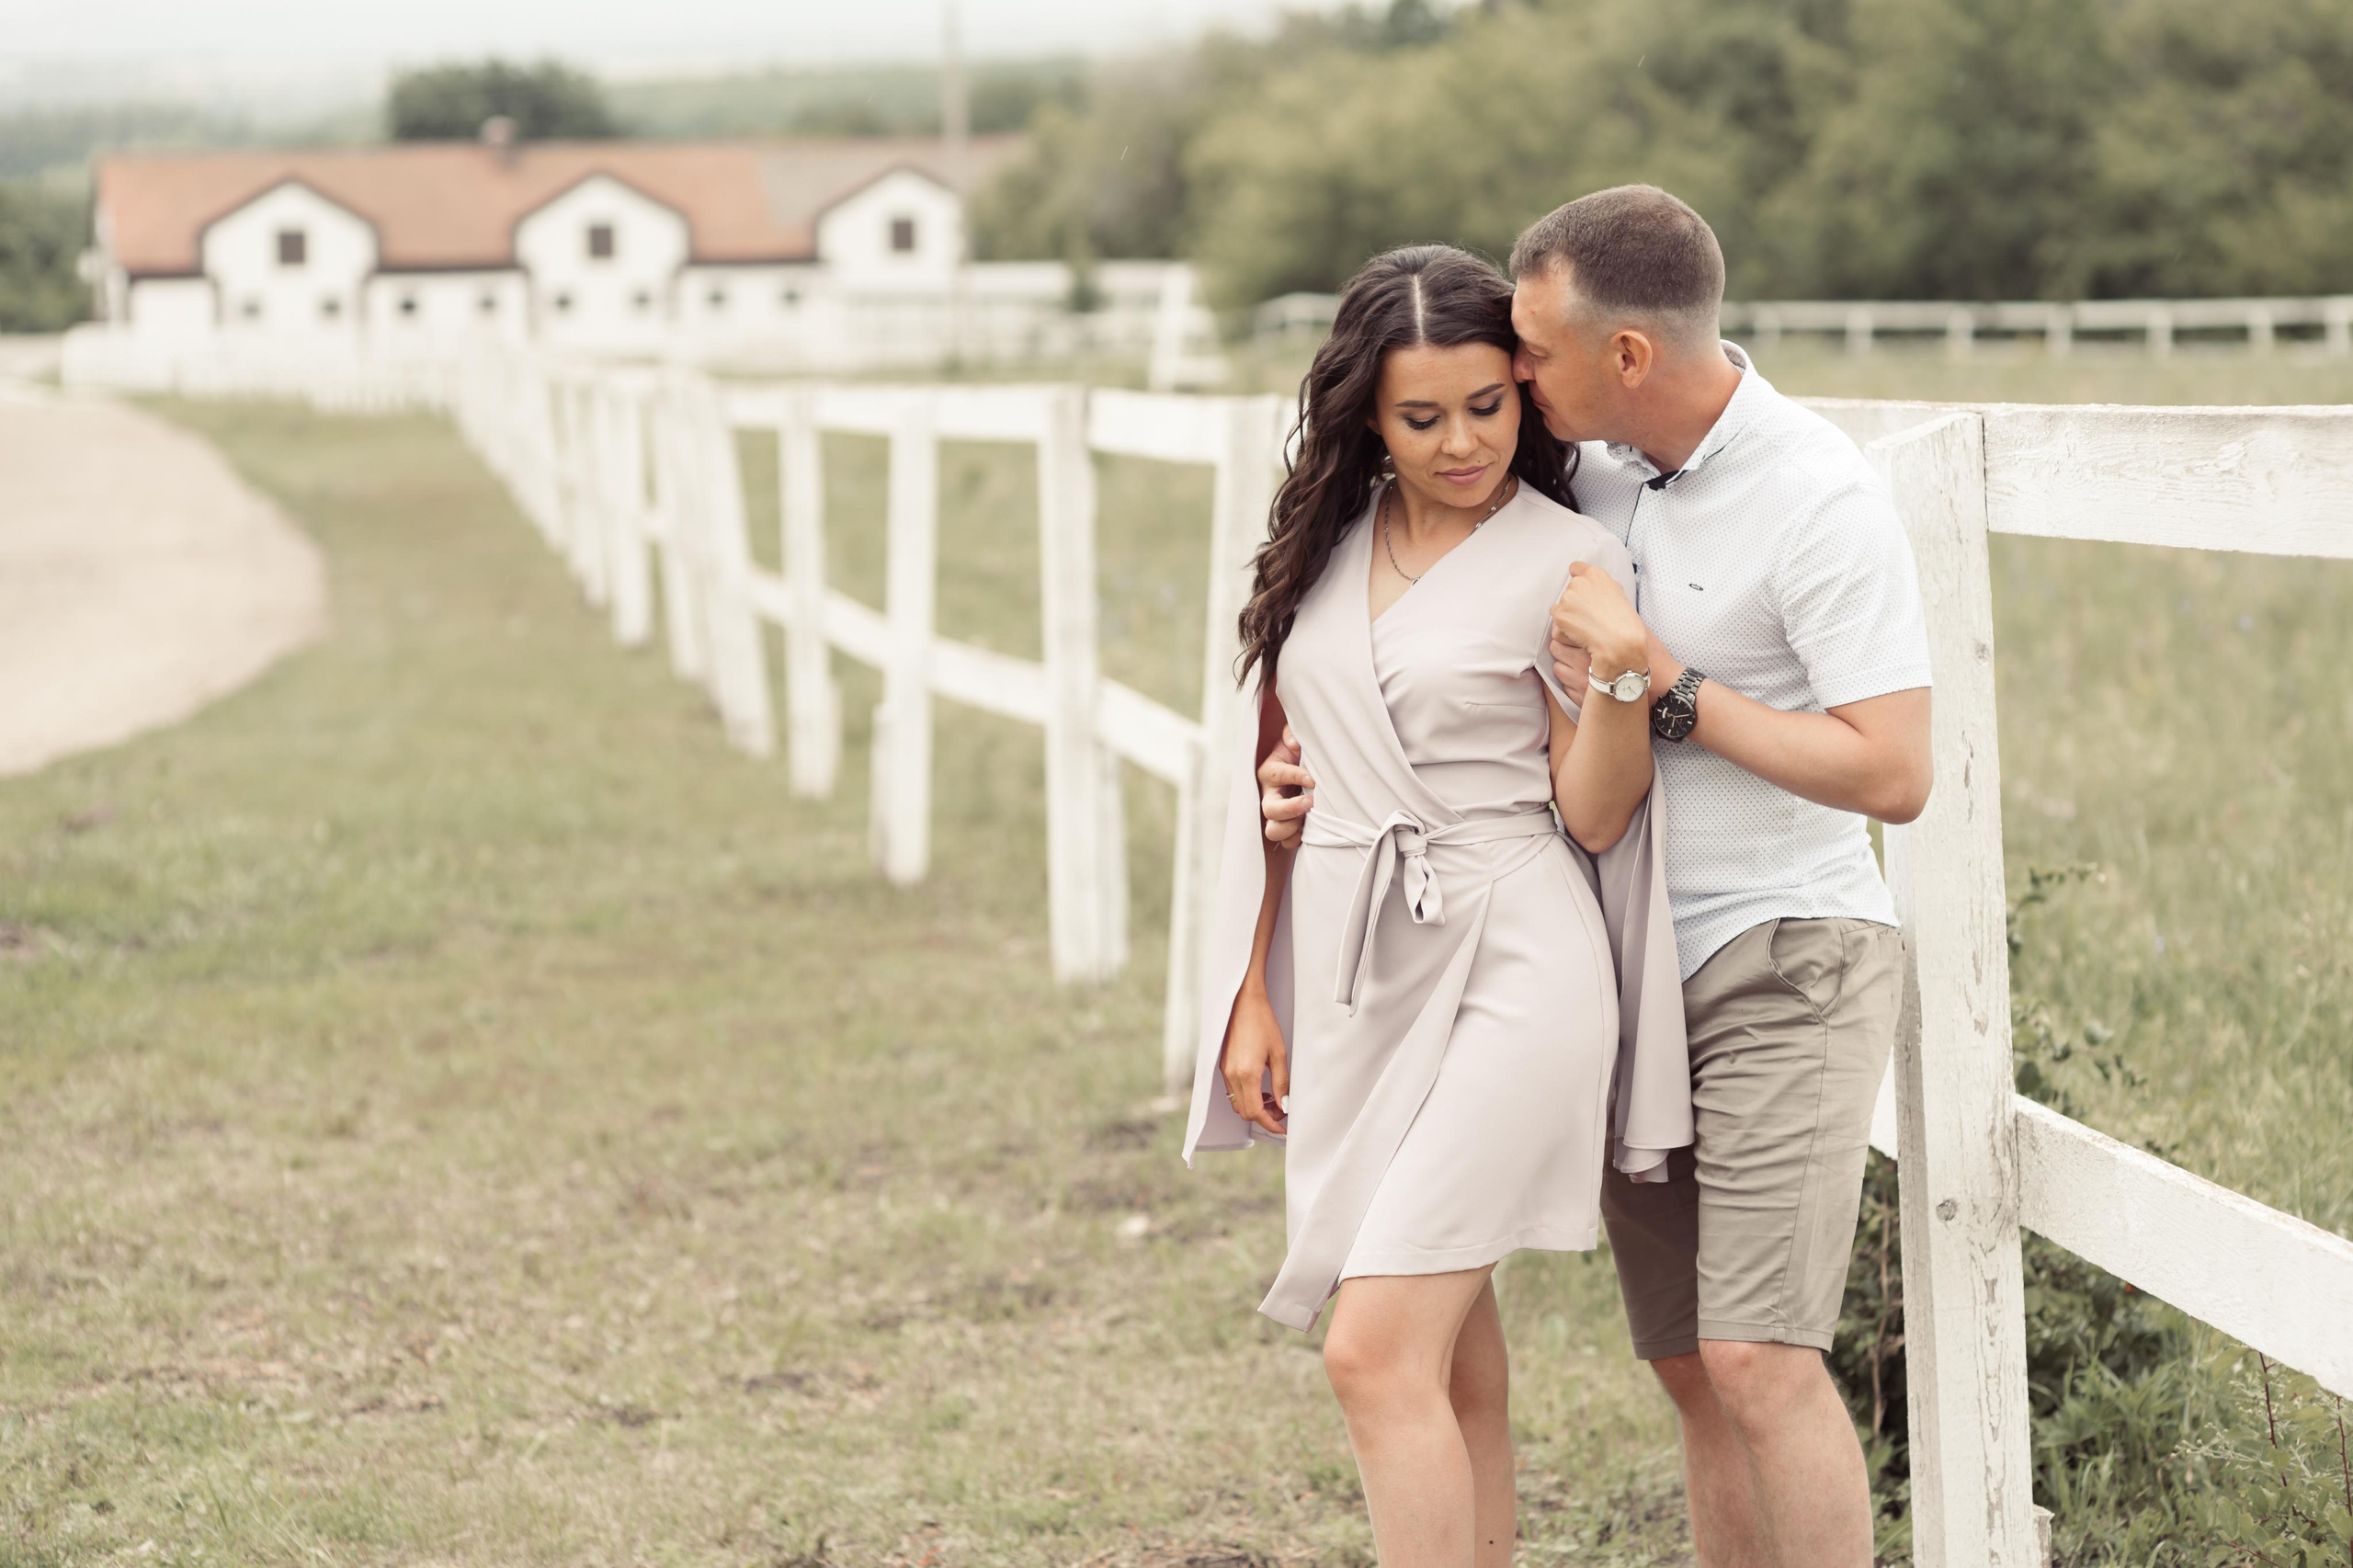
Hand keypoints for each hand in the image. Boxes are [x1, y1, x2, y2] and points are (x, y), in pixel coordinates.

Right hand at [1221, 988, 1289, 1135]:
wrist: (1243, 1001)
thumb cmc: (1262, 1022)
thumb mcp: (1278, 1054)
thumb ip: (1281, 1083)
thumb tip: (1284, 1105)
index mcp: (1246, 1074)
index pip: (1255, 1112)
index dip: (1270, 1124)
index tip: (1283, 1129)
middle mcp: (1231, 1075)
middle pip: (1245, 1112)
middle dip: (1264, 1117)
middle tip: (1282, 1110)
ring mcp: (1225, 1071)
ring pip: (1237, 1104)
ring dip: (1254, 1108)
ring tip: (1273, 1098)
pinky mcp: (1223, 1066)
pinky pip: (1233, 1092)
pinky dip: (1247, 1097)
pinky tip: (1261, 1087)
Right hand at [1258, 724, 1313, 845]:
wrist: (1304, 771)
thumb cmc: (1299, 755)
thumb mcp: (1295, 741)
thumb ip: (1292, 735)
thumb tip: (1294, 742)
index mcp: (1270, 771)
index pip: (1277, 774)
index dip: (1294, 777)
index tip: (1312, 779)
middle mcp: (1268, 794)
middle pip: (1269, 809)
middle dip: (1289, 808)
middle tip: (1309, 803)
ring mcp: (1275, 813)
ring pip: (1273, 830)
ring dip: (1290, 828)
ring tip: (1308, 820)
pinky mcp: (1285, 826)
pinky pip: (1285, 842)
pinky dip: (1296, 840)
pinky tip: (1309, 831)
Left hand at [1550, 561, 1649, 679]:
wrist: (1620, 643)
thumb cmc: (1625, 622)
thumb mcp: (1618, 594)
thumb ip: (1602, 585)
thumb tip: (1591, 583)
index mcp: (1595, 575)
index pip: (1575, 568)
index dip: (1577, 578)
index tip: (1581, 591)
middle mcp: (1579, 583)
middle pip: (1569, 590)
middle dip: (1575, 602)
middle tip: (1590, 617)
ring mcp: (1567, 599)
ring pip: (1561, 606)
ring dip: (1569, 615)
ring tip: (1586, 627)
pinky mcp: (1559, 615)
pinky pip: (1557, 621)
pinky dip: (1564, 628)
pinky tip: (1579, 634)